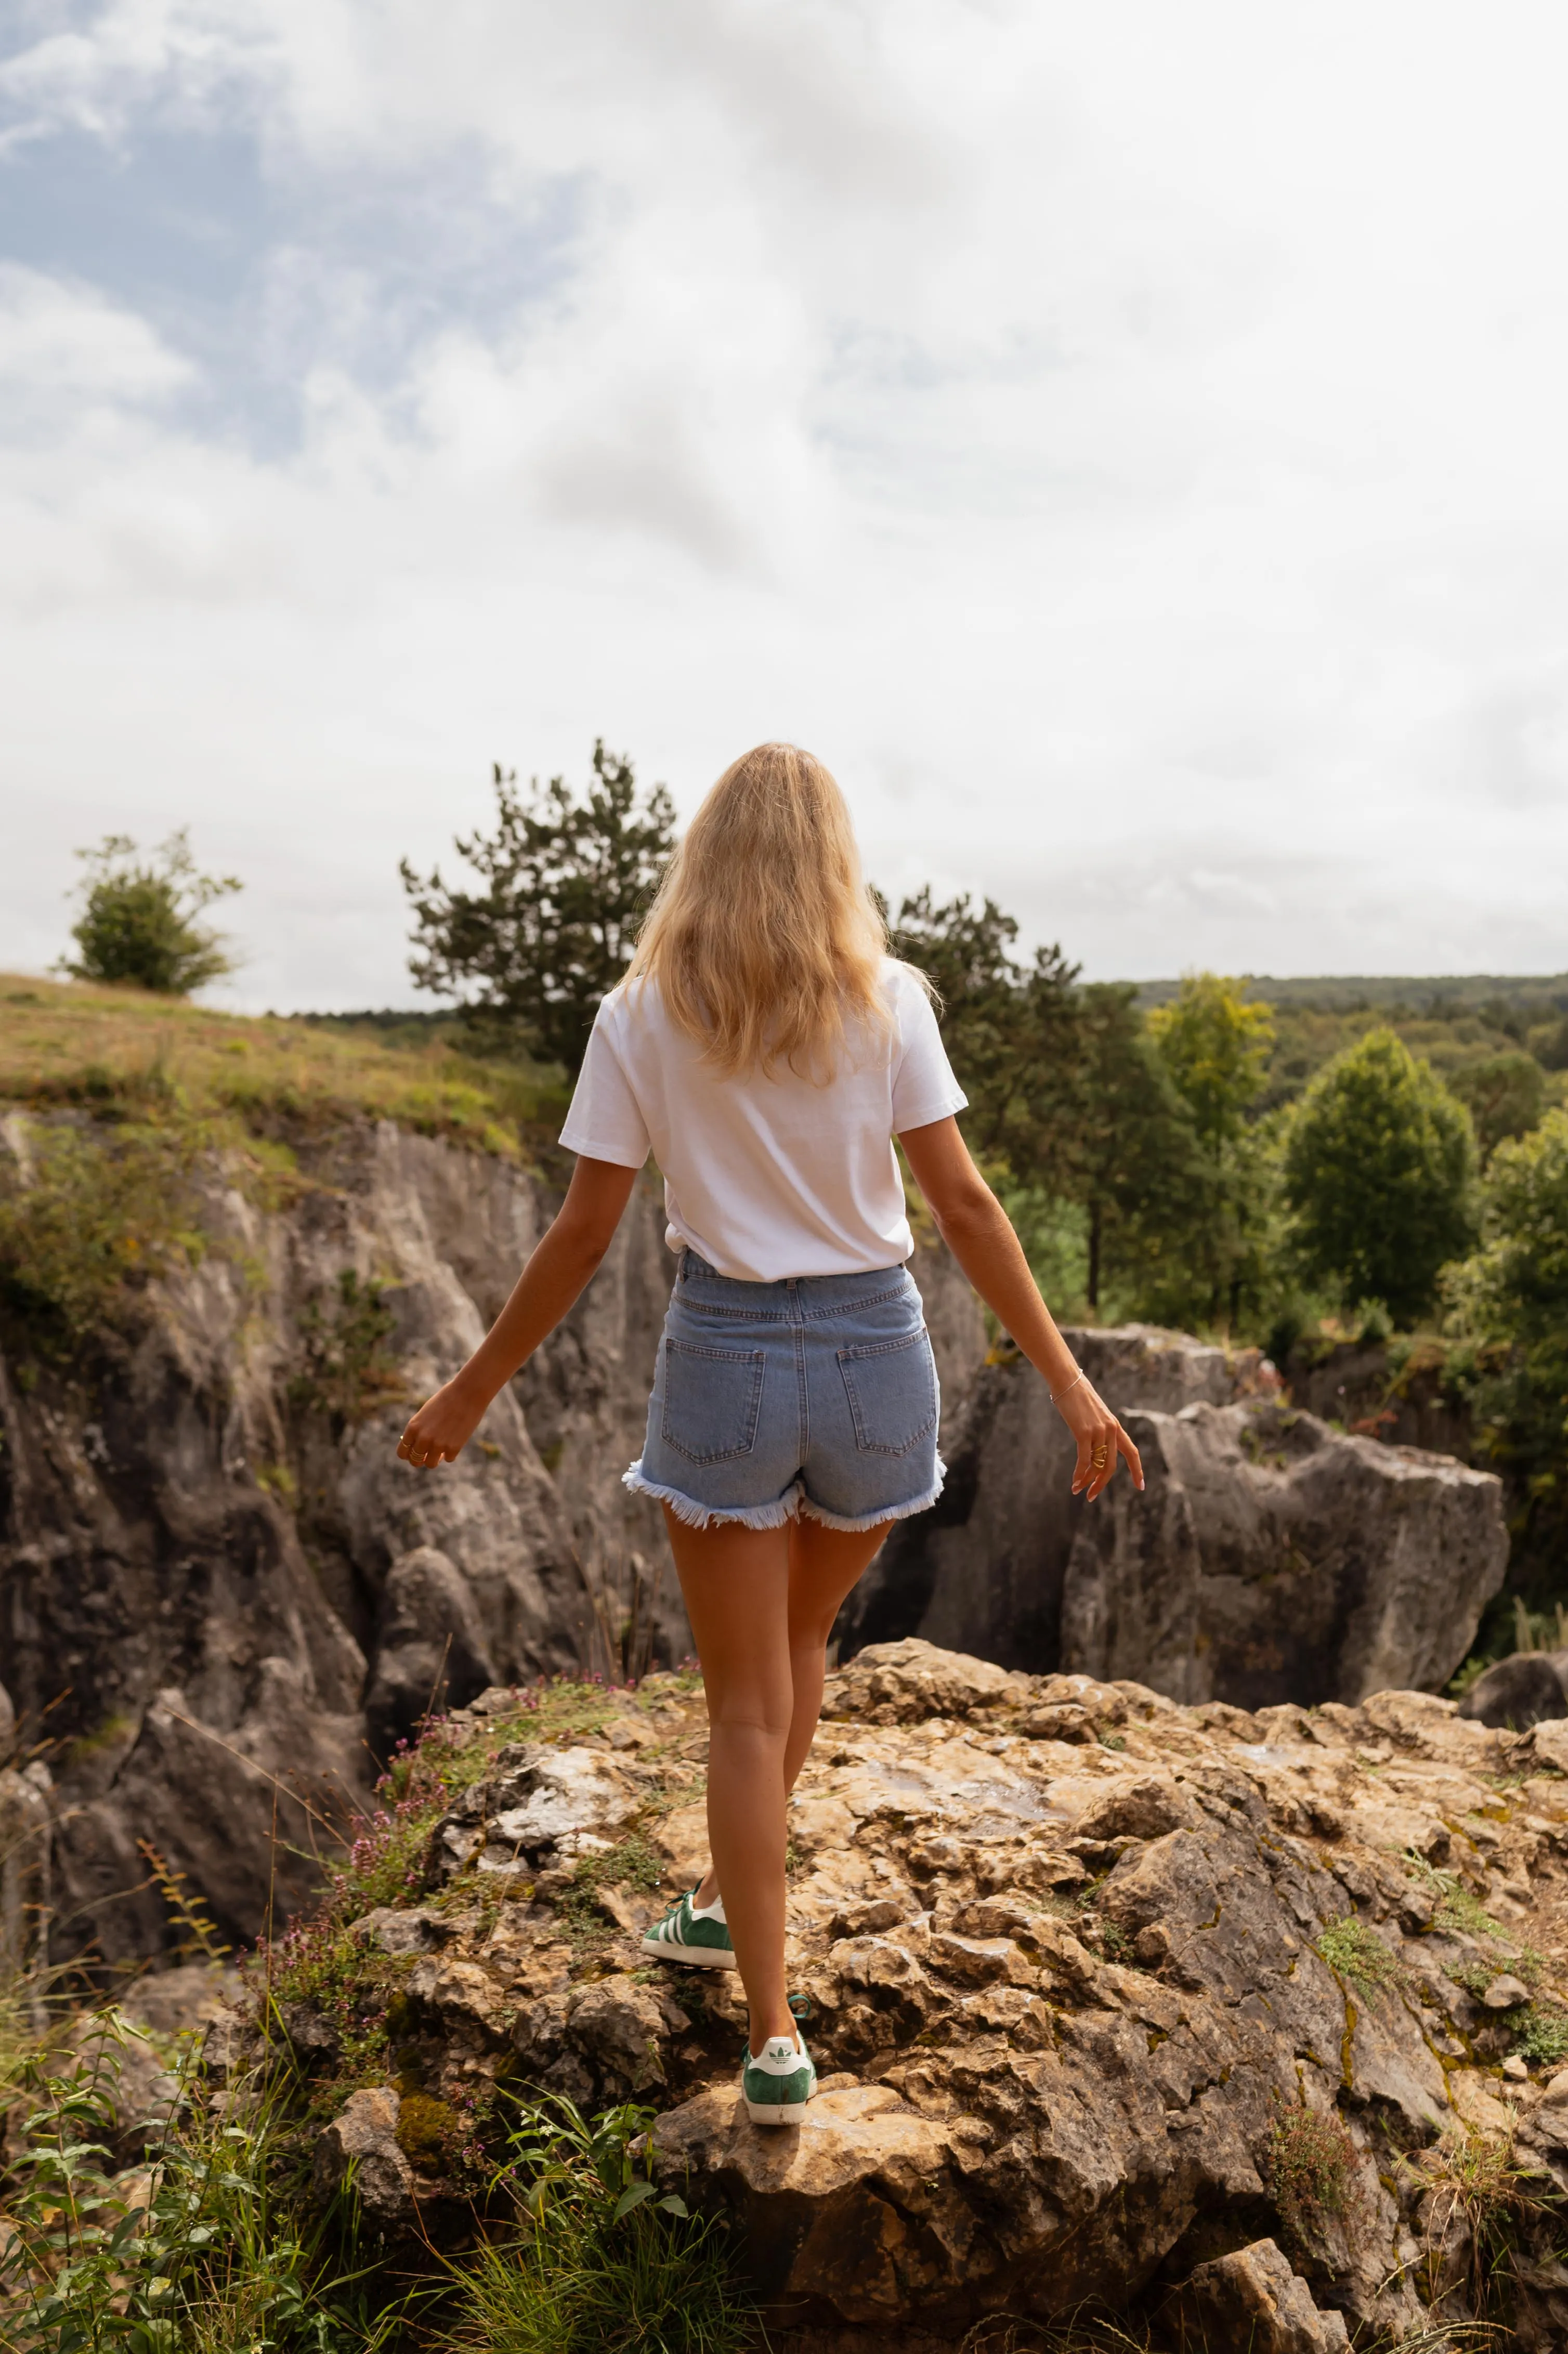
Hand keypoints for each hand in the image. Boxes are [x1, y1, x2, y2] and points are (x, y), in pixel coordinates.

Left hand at [397, 1377, 486, 1469]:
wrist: (468, 1393)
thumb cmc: (447, 1399)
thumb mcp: (426, 1413)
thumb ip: (420, 1430)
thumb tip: (418, 1446)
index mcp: (412, 1428)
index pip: (402, 1452)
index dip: (409, 1453)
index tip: (415, 1451)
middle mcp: (423, 1438)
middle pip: (415, 1461)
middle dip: (420, 1459)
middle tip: (427, 1455)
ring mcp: (438, 1445)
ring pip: (431, 1464)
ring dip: (435, 1459)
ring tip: (441, 1450)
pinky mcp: (454, 1448)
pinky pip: (449, 1458)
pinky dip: (451, 1452)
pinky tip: (456, 1440)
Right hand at [1057, 1378, 1143, 1501]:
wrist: (1067, 1380)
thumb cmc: (1077, 1396)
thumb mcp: (1093, 1415)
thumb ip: (1097, 1431)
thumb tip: (1091, 1449)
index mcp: (1116, 1427)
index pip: (1132, 1453)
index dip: (1138, 1471)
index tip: (1141, 1487)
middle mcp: (1111, 1430)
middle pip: (1110, 1466)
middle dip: (1101, 1484)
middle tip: (1091, 1496)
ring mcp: (1098, 1431)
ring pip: (1096, 1465)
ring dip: (1086, 1481)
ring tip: (1077, 1490)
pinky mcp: (1084, 1432)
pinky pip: (1084, 1460)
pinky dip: (1079, 1474)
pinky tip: (1073, 1483)